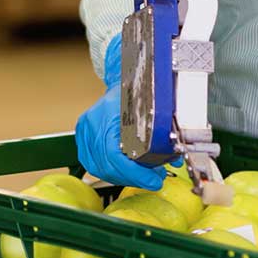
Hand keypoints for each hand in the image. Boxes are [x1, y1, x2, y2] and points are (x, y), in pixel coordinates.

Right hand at [74, 35, 166, 190]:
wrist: (121, 77)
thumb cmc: (135, 88)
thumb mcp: (151, 108)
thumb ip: (162, 135)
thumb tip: (175, 160)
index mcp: (107, 116)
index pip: (114, 155)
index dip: (134, 174)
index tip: (153, 181)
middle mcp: (91, 124)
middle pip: (106, 165)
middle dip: (132, 178)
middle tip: (153, 179)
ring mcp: (84, 130)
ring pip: (98, 167)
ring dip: (121, 177)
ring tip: (141, 176)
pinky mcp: (82, 135)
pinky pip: (91, 162)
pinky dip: (108, 171)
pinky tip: (123, 172)